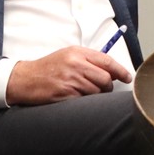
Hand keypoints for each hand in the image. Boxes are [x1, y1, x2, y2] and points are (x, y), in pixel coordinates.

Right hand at [6, 47, 132, 105]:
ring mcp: (70, 80)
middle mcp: (75, 65)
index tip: (128, 77)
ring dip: (95, 96)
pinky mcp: (65, 94)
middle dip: (107, 86)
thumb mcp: (68, 56)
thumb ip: (88, 60)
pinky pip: (85, 101)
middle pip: (105, 79)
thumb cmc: (48, 68)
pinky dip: (84, 102)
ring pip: (96, 92)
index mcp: (77, 53)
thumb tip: (111, 71)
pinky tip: (76, 98)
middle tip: (102, 89)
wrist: (25, 79)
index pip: (107, 61)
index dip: (121, 71)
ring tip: (83, 92)